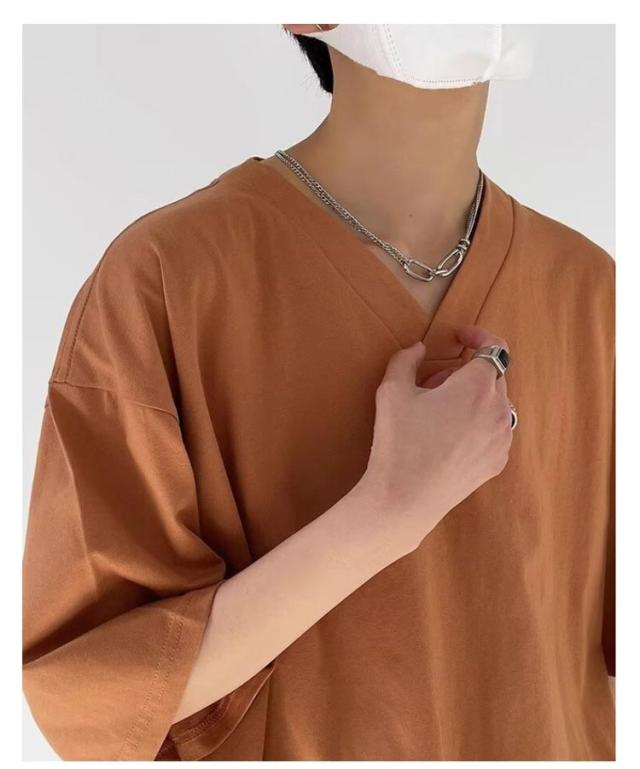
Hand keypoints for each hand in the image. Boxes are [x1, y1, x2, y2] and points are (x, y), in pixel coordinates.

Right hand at [361, 324, 513, 549]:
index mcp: (477, 386)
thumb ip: (406, 359)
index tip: (459, 337)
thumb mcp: (392, 391)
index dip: (478, 336)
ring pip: (494, 404)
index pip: (494, 347)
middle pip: (492, 376)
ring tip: (440, 414)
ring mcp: (502, 438)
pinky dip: (478, 423)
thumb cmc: (399, 441)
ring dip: (472, 399)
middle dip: (465, 372)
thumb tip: (420, 349)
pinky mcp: (497, 461)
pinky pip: (494, 430)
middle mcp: (498, 409)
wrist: (406, 499)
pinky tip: (449, 438)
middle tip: (432, 384)